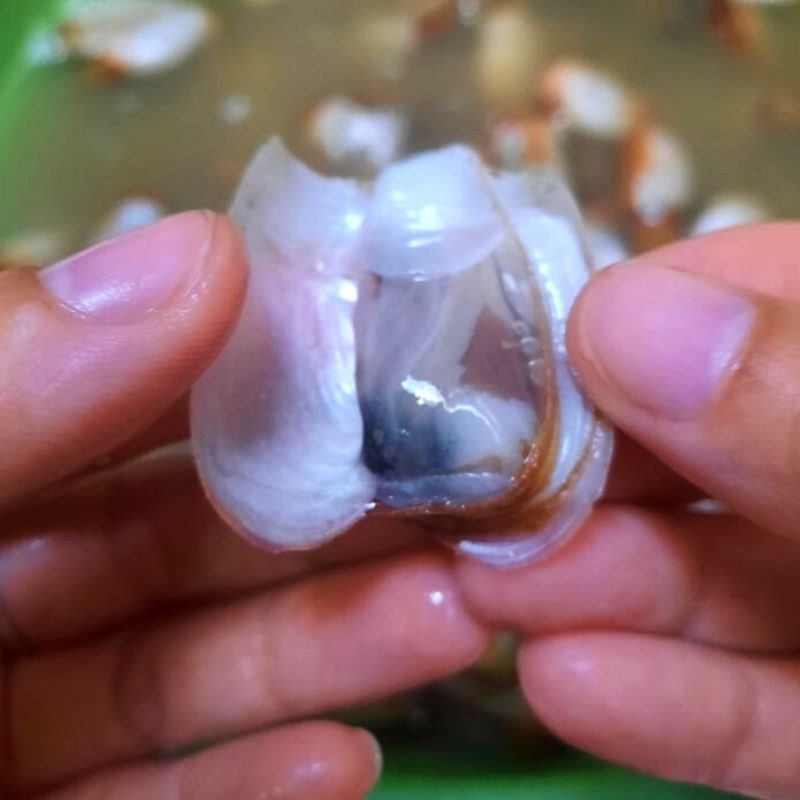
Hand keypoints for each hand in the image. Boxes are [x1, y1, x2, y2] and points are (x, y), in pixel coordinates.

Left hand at [0, 213, 488, 799]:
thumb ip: (16, 381)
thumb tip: (204, 252)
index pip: (123, 399)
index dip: (250, 369)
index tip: (386, 351)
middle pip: (176, 543)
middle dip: (325, 519)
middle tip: (464, 496)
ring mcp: (6, 722)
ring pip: (183, 673)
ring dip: (323, 647)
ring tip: (456, 615)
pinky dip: (246, 782)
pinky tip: (344, 760)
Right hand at [457, 223, 799, 799]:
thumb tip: (623, 315)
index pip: (732, 300)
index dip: (621, 318)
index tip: (506, 353)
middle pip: (690, 455)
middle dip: (575, 476)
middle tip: (461, 494)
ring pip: (711, 586)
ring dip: (595, 592)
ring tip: (488, 590)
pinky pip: (761, 712)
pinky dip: (671, 706)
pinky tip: (566, 688)